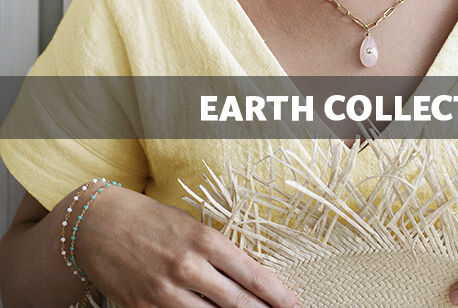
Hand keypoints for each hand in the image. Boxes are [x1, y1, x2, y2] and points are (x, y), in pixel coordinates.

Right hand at [74, 186, 301, 307]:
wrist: (100, 224)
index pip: (251, 273)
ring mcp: (163, 292)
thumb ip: (216, 251)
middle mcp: (188, 268)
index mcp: (204, 240)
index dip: (277, 293)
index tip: (295, 304)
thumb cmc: (152, 219)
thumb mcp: (191, 225)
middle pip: (236, 302)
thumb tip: (245, 276)